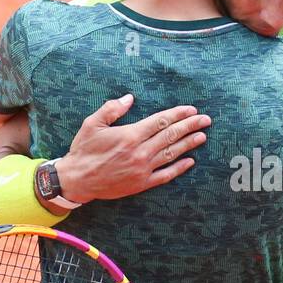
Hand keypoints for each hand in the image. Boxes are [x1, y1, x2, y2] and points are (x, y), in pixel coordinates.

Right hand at [55, 94, 210, 202]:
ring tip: (202, 136)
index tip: (191, 110)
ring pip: (171, 154)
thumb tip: (130, 98)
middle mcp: (140, 152)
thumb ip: (112, 109)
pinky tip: (190, 161)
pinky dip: (179, 168)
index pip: (161, 121)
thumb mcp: (92, 124)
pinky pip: (165, 175)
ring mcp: (142, 169)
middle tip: (206, 120)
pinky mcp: (141, 183)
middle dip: (190, 126)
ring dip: (189, 144)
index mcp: (130, 135)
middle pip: (171, 135)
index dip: (178, 115)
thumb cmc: (83, 150)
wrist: (77, 180)